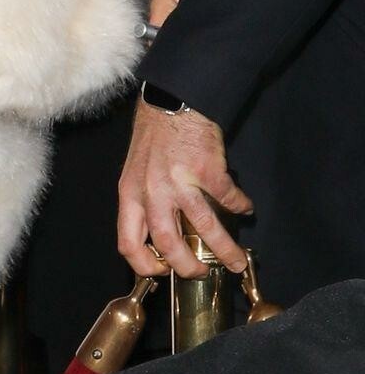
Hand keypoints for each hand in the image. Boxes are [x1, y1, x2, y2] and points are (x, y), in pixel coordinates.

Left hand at [117, 99, 251, 277]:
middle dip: (186, 266)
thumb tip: (159, 233)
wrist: (172, 100)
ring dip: (223, 249)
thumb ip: (143, 201)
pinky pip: (227, 197)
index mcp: (130, 194)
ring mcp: (180, 182)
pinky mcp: (207, 170)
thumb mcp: (135, 171)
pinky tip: (245, 209)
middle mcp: (152, 192)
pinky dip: (239, 206)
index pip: (128, 242)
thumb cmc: (154, 136)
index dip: (142, 264)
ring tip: (235, 262)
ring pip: (203, 227)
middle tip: (199, 273)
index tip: (159, 271)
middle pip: (166, 243)